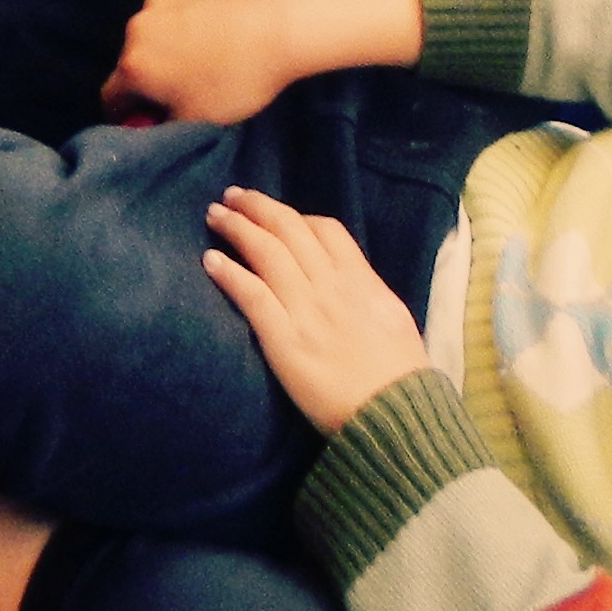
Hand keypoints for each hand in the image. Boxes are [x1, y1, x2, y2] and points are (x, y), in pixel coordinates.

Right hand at [106, 0, 406, 124]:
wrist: (278, 26)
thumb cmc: (235, 81)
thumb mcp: (196, 120)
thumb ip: (161, 128)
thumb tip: (149, 123)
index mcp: (133, 65)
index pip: (111, 99)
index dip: (127, 117)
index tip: (151, 123)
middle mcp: (136, 28)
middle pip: (131, 64)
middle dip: (148, 82)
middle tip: (182, 95)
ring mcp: (160, 1)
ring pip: (152, 37)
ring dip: (164, 53)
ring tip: (202, 62)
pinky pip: (172, 15)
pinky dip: (182, 28)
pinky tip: (213, 36)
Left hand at [202, 186, 431, 433]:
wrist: (395, 414)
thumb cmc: (400, 375)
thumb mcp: (394, 317)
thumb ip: (368, 291)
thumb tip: (350, 277)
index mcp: (361, 281)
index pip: (326, 230)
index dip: (296, 216)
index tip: (276, 216)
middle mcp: (332, 286)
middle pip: (289, 230)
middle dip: (258, 207)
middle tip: (233, 196)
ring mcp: (306, 311)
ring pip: (267, 253)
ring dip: (237, 228)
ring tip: (216, 216)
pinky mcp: (284, 340)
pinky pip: (252, 295)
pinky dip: (230, 273)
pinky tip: (210, 261)